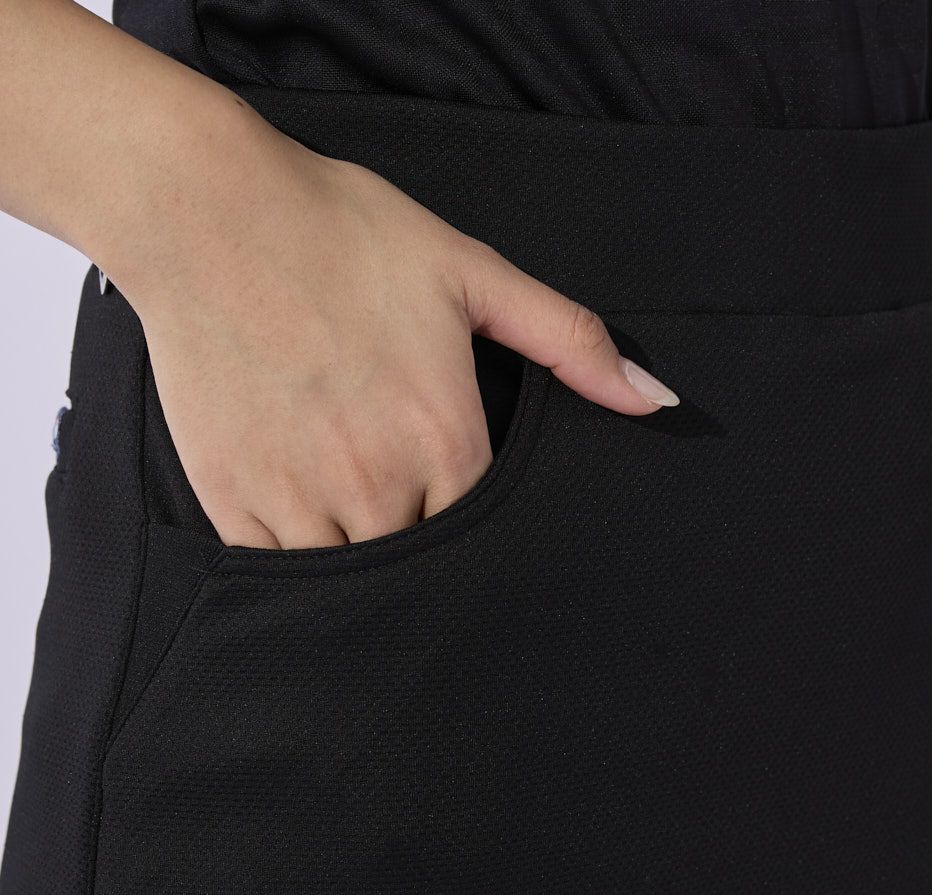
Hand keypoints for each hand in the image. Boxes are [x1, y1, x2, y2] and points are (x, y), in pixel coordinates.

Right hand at [125, 103, 681, 548]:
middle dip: (419, 539)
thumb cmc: (343, 235)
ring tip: (352, 507)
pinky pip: (279, 567)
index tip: (454, 497)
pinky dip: (296, 555)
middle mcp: (379, 484)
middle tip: (400, 502)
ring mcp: (301, 497)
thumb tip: (656, 398)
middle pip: (420, 563)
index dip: (476, 522)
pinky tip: (301, 514)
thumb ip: (570, 342)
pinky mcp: (233, 498)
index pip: (486, 532)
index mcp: (445, 439)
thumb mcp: (473, 273)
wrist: (210, 214)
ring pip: (351, 577)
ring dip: (360, 553)